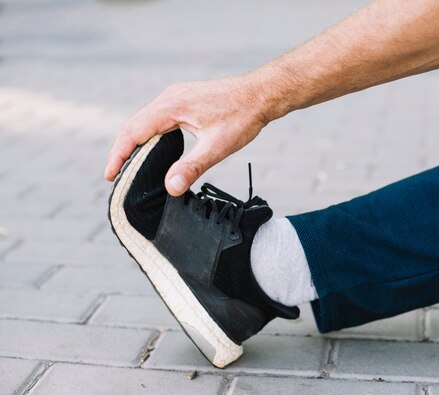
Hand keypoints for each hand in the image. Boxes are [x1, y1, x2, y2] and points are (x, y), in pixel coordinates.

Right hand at [104, 76, 272, 195]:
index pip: (133, 132)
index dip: (119, 155)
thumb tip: (170, 188)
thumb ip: (192, 167)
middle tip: (116, 176)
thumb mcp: (218, 147)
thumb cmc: (243, 117)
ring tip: (130, 165)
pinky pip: (158, 116)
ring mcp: (177, 96)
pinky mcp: (185, 98)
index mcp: (171, 106)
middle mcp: (169, 97)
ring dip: (135, 141)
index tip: (109, 176)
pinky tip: (154, 148)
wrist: (262, 94)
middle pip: (134, 125)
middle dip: (123, 150)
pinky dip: (149, 133)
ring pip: (146, 120)